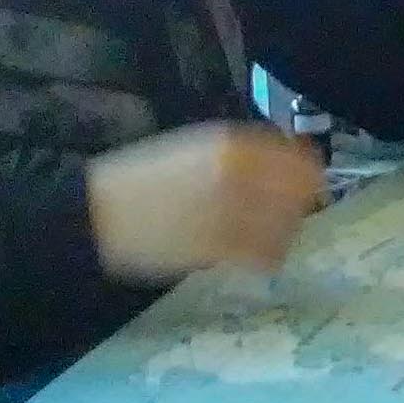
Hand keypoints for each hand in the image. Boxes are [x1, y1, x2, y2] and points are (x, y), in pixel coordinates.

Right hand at [86, 123, 325, 282]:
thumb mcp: (193, 150)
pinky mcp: (221, 247)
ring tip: (262, 239)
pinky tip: (252, 259)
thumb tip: (287, 164)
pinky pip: (266, 256)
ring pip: (287, 226)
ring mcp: (232, 210)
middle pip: (299, 193)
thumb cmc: (142, 181)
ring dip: (283, 234)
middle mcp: (238, 173)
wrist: (95, 215)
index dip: (308, 174)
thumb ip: (242, 155)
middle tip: (284, 217)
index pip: (298, 158)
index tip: (306, 185)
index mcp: (230, 144)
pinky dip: (267, 258)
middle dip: (297, 206)